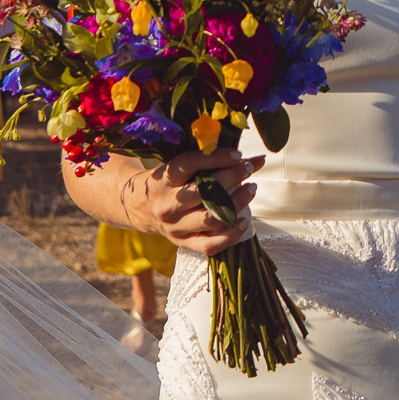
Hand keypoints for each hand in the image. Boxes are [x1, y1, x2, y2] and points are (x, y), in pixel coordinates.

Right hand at [130, 149, 260, 255]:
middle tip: (248, 169)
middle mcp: (167, 205)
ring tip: (250, 189)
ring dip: (236, 203)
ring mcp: (175, 227)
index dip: (216, 158)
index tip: (237, 154)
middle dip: (232, 178)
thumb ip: (214, 160)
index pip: (190, 164)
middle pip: (204, 192)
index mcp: (163, 180)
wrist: (140, 208)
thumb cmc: (167, 182)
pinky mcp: (183, 243)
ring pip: (211, 218)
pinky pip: (210, 244)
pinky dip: (231, 234)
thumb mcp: (180, 166)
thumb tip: (258, 158)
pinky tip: (245, 220)